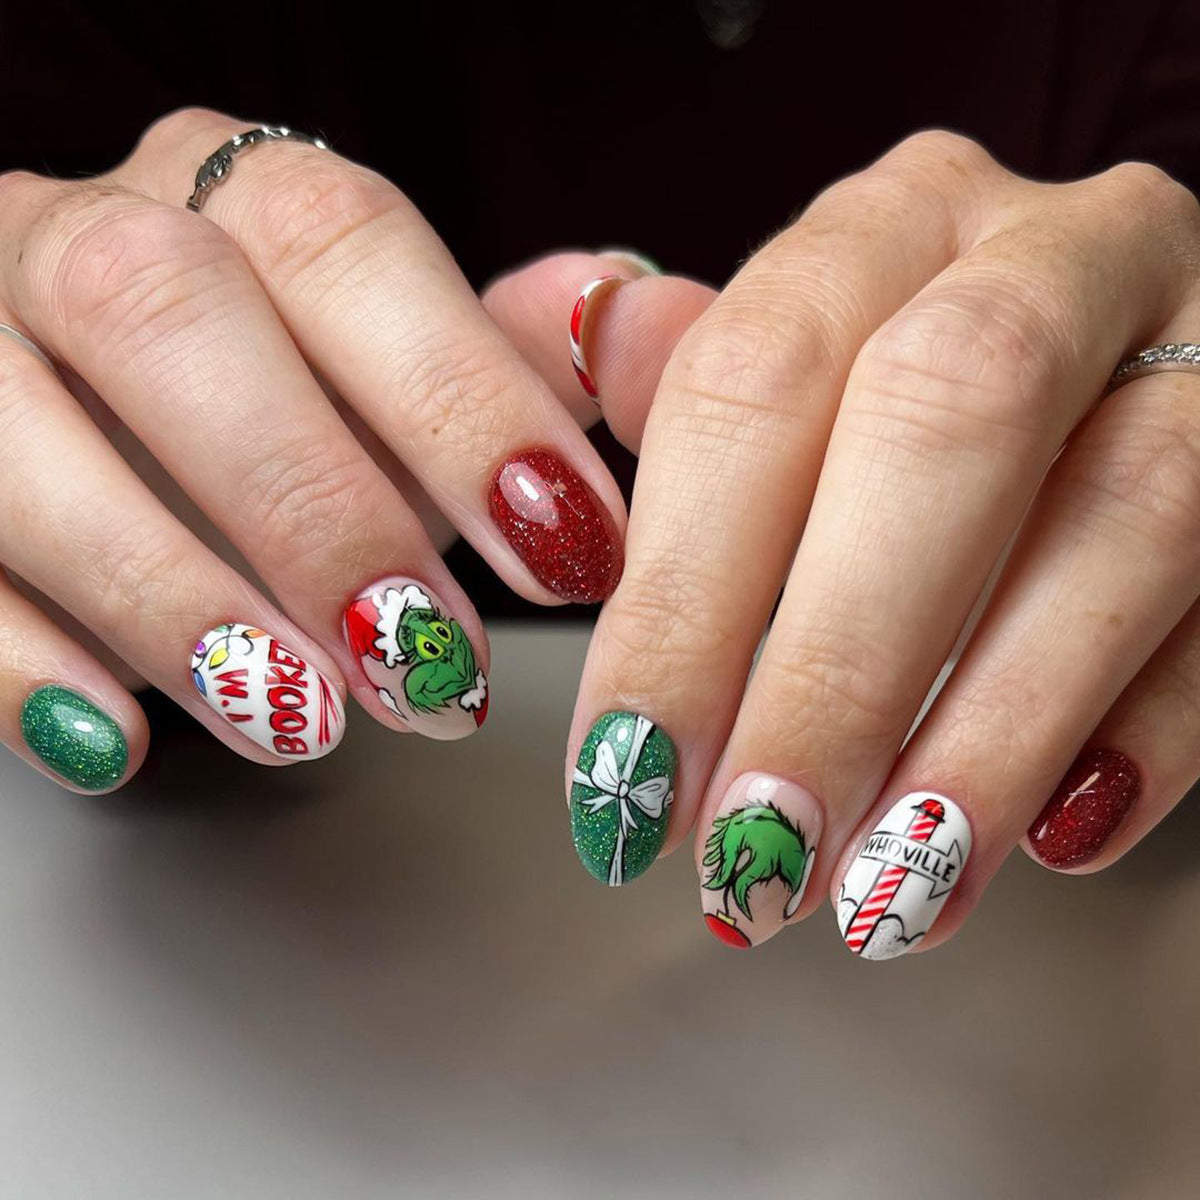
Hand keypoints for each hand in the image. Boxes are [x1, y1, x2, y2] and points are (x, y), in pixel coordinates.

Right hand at [0, 107, 629, 791]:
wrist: (103, 414)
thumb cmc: (294, 402)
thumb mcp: (409, 369)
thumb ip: (513, 349)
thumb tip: (635, 315)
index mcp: (238, 196)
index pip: (347, 243)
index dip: (462, 399)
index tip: (566, 551)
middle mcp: (83, 234)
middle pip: (167, 313)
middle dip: (314, 506)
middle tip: (430, 667)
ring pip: (18, 432)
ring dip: (173, 594)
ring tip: (302, 719)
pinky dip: (21, 657)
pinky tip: (118, 740)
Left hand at [488, 131, 1199, 955]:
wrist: (1109, 373)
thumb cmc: (894, 403)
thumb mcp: (775, 372)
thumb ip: (667, 393)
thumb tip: (544, 442)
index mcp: (882, 228)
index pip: (750, 386)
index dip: (678, 595)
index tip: (626, 772)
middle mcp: (1048, 252)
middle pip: (939, 427)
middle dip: (834, 667)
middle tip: (756, 848)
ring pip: (1121, 517)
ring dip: (987, 730)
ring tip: (887, 888)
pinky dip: (1153, 729)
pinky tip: (1054, 837)